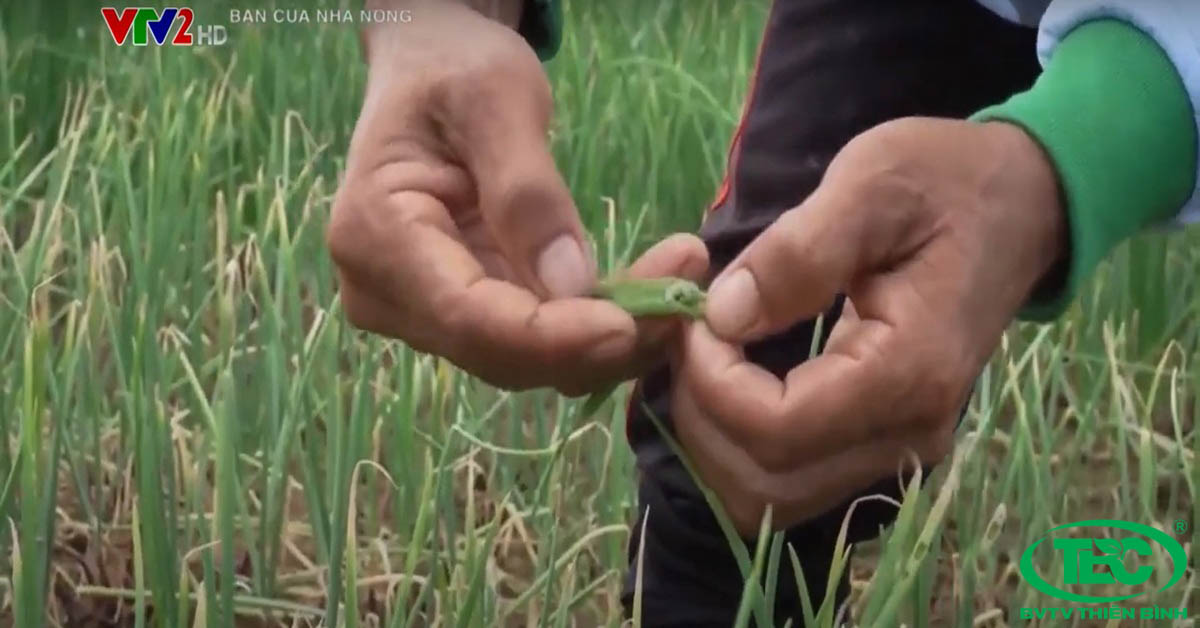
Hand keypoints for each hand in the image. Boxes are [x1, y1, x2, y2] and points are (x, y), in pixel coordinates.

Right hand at [327, 3, 706, 394]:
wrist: (433, 68)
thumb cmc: (454, 67)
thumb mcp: (495, 100)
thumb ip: (527, 192)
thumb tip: (571, 284)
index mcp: (374, 237)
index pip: (466, 315)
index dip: (550, 335)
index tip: (631, 326)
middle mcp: (385, 293)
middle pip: (499, 352)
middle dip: (595, 339)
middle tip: (685, 297)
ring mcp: (422, 311)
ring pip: (524, 358)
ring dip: (607, 337)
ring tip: (680, 284)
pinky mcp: (464, 312)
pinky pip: (535, 339)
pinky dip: (594, 324)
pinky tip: (651, 292)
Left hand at [670, 118, 1066, 533]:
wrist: (1023, 205)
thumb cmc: (946, 182)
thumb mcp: (872, 183)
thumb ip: (798, 252)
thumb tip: (724, 316)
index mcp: (909, 371)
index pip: (777, 428)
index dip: (711, 382)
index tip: (694, 317)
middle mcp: (909, 433)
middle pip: (765, 483)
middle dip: (702, 417)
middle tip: (689, 338)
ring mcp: (900, 448)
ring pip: (772, 497)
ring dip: (716, 438)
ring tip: (705, 357)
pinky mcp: (885, 444)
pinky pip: (793, 477)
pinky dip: (742, 443)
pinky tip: (730, 379)